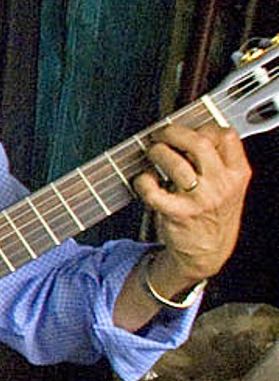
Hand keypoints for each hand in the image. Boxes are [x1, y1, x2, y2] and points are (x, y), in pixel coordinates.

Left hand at [131, 122, 251, 285]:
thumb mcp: (229, 186)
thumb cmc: (213, 214)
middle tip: (161, 135)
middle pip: (199, 143)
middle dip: (174, 133)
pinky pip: (153, 190)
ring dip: (157, 153)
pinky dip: (143, 181)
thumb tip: (188, 132)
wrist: (207, 253)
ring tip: (152, 154)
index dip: (203, 127)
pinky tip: (144, 180)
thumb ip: (218, 161)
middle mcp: (221, 185)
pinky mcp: (177, 214)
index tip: (189, 130)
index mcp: (238, 174)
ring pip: (175, 163)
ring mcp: (200, 200)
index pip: (226, 136)